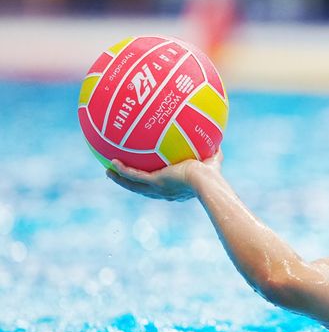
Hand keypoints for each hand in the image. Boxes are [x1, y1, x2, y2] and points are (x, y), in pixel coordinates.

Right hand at [106, 149, 223, 200]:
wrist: (206, 182)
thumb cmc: (213, 175)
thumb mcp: (213, 161)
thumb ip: (214, 151)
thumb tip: (218, 140)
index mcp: (175, 188)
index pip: (161, 186)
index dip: (152, 182)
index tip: (146, 176)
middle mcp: (164, 191)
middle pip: (142, 188)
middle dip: (130, 182)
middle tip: (118, 174)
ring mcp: (158, 189)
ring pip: (133, 185)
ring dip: (120, 179)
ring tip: (108, 170)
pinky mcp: (154, 183)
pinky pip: (134, 176)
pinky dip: (123, 170)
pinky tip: (112, 162)